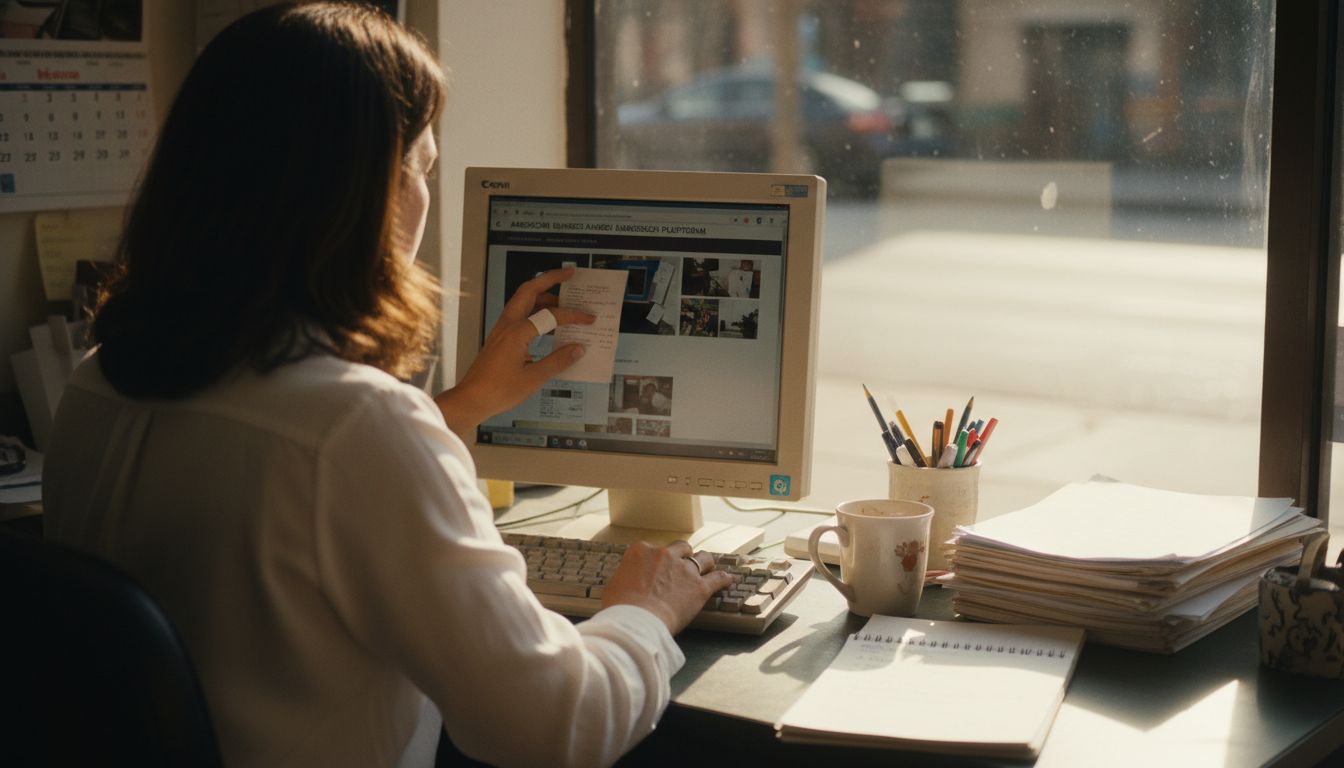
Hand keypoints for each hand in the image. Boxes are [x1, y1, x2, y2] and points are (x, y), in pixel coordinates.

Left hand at [436, 267, 593, 435]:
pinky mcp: (501, 337)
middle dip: (550, 279)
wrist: (472, 398)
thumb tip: (578, 348)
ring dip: (542, 294)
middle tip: (569, 274)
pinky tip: (547, 322)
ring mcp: (502, 329)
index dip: (572, 315)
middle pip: (529, 290)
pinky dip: (535, 310)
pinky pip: (520, 315)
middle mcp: (508, 324)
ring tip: (562, 299)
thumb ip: (558, 361)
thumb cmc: (498, 390)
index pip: (550, 315)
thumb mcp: (533, 378)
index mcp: (517, 332)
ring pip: (523, 300)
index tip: (588, 319)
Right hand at [600, 541, 734, 633]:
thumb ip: (625, 578)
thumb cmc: (620, 608)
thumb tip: (625, 583)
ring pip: (703, 558)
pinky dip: (724, 578)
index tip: (659, 567)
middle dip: (684, 555)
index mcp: (641, 551)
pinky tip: (729, 579)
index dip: (658, 559)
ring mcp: (684, 569)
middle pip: (681, 548)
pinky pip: (717, 578)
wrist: (637, 620)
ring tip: (709, 567)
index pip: (653, 549)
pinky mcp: (700, 587)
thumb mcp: (614, 586)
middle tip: (684, 564)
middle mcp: (665, 554)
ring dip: (705, 563)